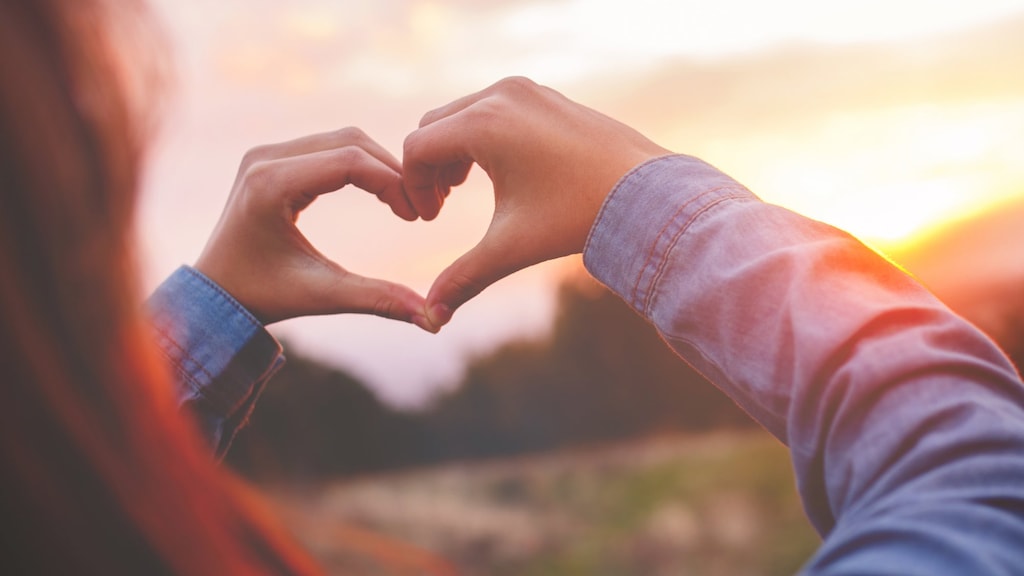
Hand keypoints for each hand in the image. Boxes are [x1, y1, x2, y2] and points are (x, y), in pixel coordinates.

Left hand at [195, 127, 428, 326]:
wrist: (214, 294)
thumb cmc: (263, 296)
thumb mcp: (323, 295)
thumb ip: (378, 300)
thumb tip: (432, 319)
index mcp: (270, 185)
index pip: (350, 161)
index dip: (393, 183)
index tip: (418, 216)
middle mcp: (265, 158)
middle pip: (350, 141)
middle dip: (392, 172)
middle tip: (418, 209)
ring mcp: (266, 153)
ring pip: (343, 139)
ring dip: (379, 166)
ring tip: (404, 203)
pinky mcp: (272, 157)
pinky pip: (328, 147)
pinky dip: (360, 165)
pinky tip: (381, 194)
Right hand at [401, 77, 669, 330]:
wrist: (647, 195)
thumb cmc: (578, 217)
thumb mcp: (512, 247)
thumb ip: (463, 278)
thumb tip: (431, 319)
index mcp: (484, 124)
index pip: (417, 148)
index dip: (412, 186)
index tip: (430, 219)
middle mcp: (500, 96)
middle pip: (434, 126)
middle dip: (430, 166)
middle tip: (441, 206)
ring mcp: (525, 90)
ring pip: (462, 114)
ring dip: (453, 150)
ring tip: (462, 189)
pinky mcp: (544, 95)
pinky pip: (493, 108)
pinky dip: (481, 135)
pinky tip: (496, 173)